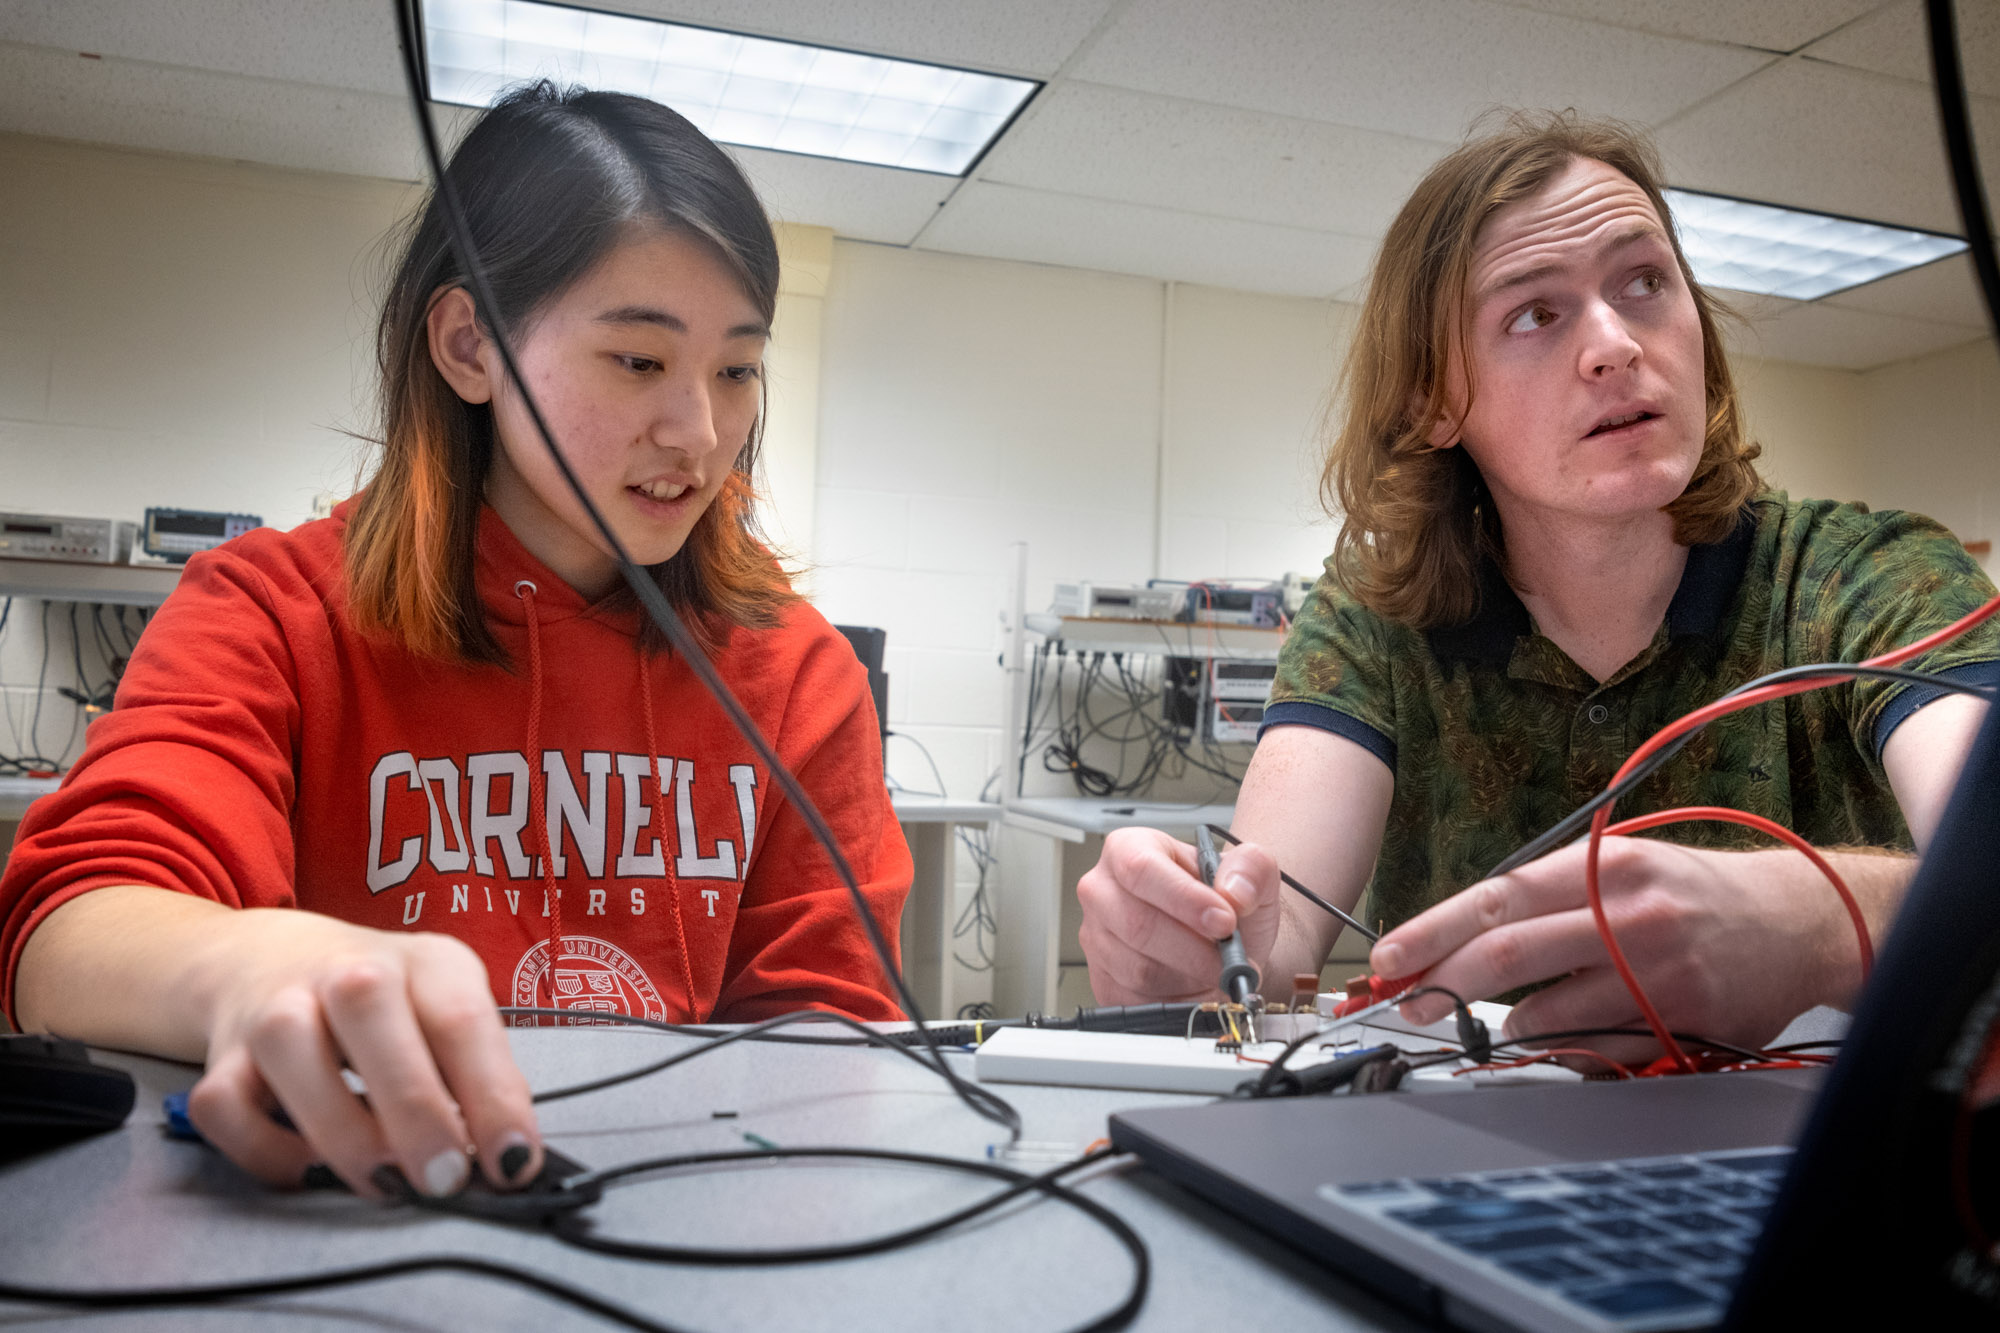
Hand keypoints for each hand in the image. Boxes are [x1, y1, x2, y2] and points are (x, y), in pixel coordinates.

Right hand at [187, 908, 540, 1197]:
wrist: (275, 959)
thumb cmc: (388, 1002)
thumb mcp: (448, 1011)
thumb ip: (477, 1072)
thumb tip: (504, 1151)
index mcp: (424, 961)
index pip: (462, 1017)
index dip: (492, 1094)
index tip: (512, 1161)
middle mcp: (346, 972)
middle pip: (371, 1012)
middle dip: (413, 1108)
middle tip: (444, 1180)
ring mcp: (276, 1008)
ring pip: (289, 1049)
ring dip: (340, 1129)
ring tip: (384, 1181)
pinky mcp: (223, 1056)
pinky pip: (225, 1105)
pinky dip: (265, 1150)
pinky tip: (312, 1168)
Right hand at [1077, 827, 1283, 1004]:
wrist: (1221, 942)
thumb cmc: (1224, 902)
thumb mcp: (1252, 873)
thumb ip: (1252, 868)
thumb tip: (1233, 891)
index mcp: (1128, 848)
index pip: (1140, 869)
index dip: (1183, 899)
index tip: (1223, 921)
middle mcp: (1102, 890)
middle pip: (1136, 924)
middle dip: (1193, 949)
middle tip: (1229, 959)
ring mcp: (1096, 938)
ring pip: (1137, 968)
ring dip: (1188, 976)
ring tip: (1216, 969)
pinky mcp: (1102, 980)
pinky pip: (1135, 1000)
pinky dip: (1175, 999)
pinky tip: (1194, 984)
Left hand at [1369, 837, 1849, 1065]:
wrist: (1802, 921)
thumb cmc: (1695, 892)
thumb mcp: (1625, 864)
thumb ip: (1553, 894)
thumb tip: (1462, 932)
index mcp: (1604, 865)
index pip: (1497, 897)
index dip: (1434, 930)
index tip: (1389, 956)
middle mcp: (1626, 913)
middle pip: (1508, 953)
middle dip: (1443, 984)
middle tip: (1406, 1003)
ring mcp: (1654, 970)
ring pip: (1547, 1011)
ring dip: (1504, 1025)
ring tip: (1494, 1022)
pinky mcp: (1678, 1020)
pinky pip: (1597, 1047)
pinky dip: (1564, 1048)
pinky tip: (1559, 1037)